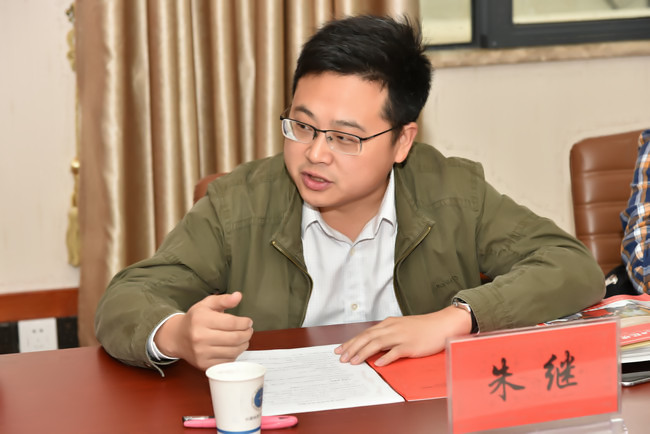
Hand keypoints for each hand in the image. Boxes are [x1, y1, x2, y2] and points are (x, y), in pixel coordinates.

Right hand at [154, 292, 253, 369]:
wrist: (177, 338)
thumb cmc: (194, 319)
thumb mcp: (207, 304)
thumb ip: (224, 299)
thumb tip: (238, 296)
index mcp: (201, 320)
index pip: (232, 323)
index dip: (245, 323)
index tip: (248, 322)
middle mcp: (200, 337)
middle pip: (234, 338)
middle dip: (247, 334)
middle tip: (249, 330)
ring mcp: (201, 353)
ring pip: (233, 351)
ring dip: (244, 344)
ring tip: (243, 338)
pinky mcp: (204, 364)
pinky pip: (227, 361)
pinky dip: (235, 354)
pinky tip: (234, 347)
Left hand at [334, 306, 471, 366]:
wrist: (443, 324)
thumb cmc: (424, 327)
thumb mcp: (402, 327)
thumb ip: (387, 335)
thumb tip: (374, 346)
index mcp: (389, 324)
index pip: (365, 333)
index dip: (351, 341)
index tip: (340, 349)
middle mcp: (392, 328)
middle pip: (367, 337)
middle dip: (352, 347)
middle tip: (341, 357)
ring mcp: (401, 336)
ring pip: (377, 343)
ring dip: (363, 352)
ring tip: (353, 362)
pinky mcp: (411, 345)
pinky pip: (395, 352)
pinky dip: (385, 358)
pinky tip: (377, 364)